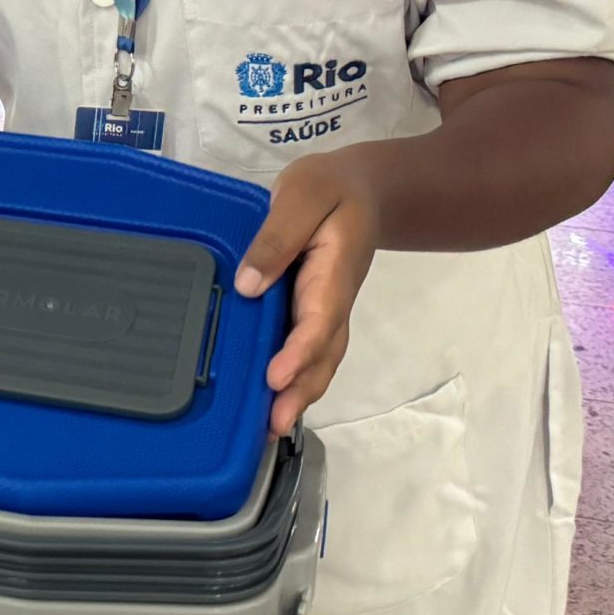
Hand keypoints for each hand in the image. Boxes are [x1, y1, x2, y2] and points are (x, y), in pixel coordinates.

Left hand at [234, 150, 381, 436]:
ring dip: (300, 392)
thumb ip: (277, 237)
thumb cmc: (330, 188)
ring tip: (271, 426)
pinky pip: (309, 349)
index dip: (299, 351)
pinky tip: (271, 399)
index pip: (319, 319)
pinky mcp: (316, 310)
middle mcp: (334, 299)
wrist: (365, 189)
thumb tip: (248, 283)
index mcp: (334, 271)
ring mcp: (328, 308)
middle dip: (301, 389)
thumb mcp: (303, 195)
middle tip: (275, 423)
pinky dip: (297, 378)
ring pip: (320, 358)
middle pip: (323, 352)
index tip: (275, 376)